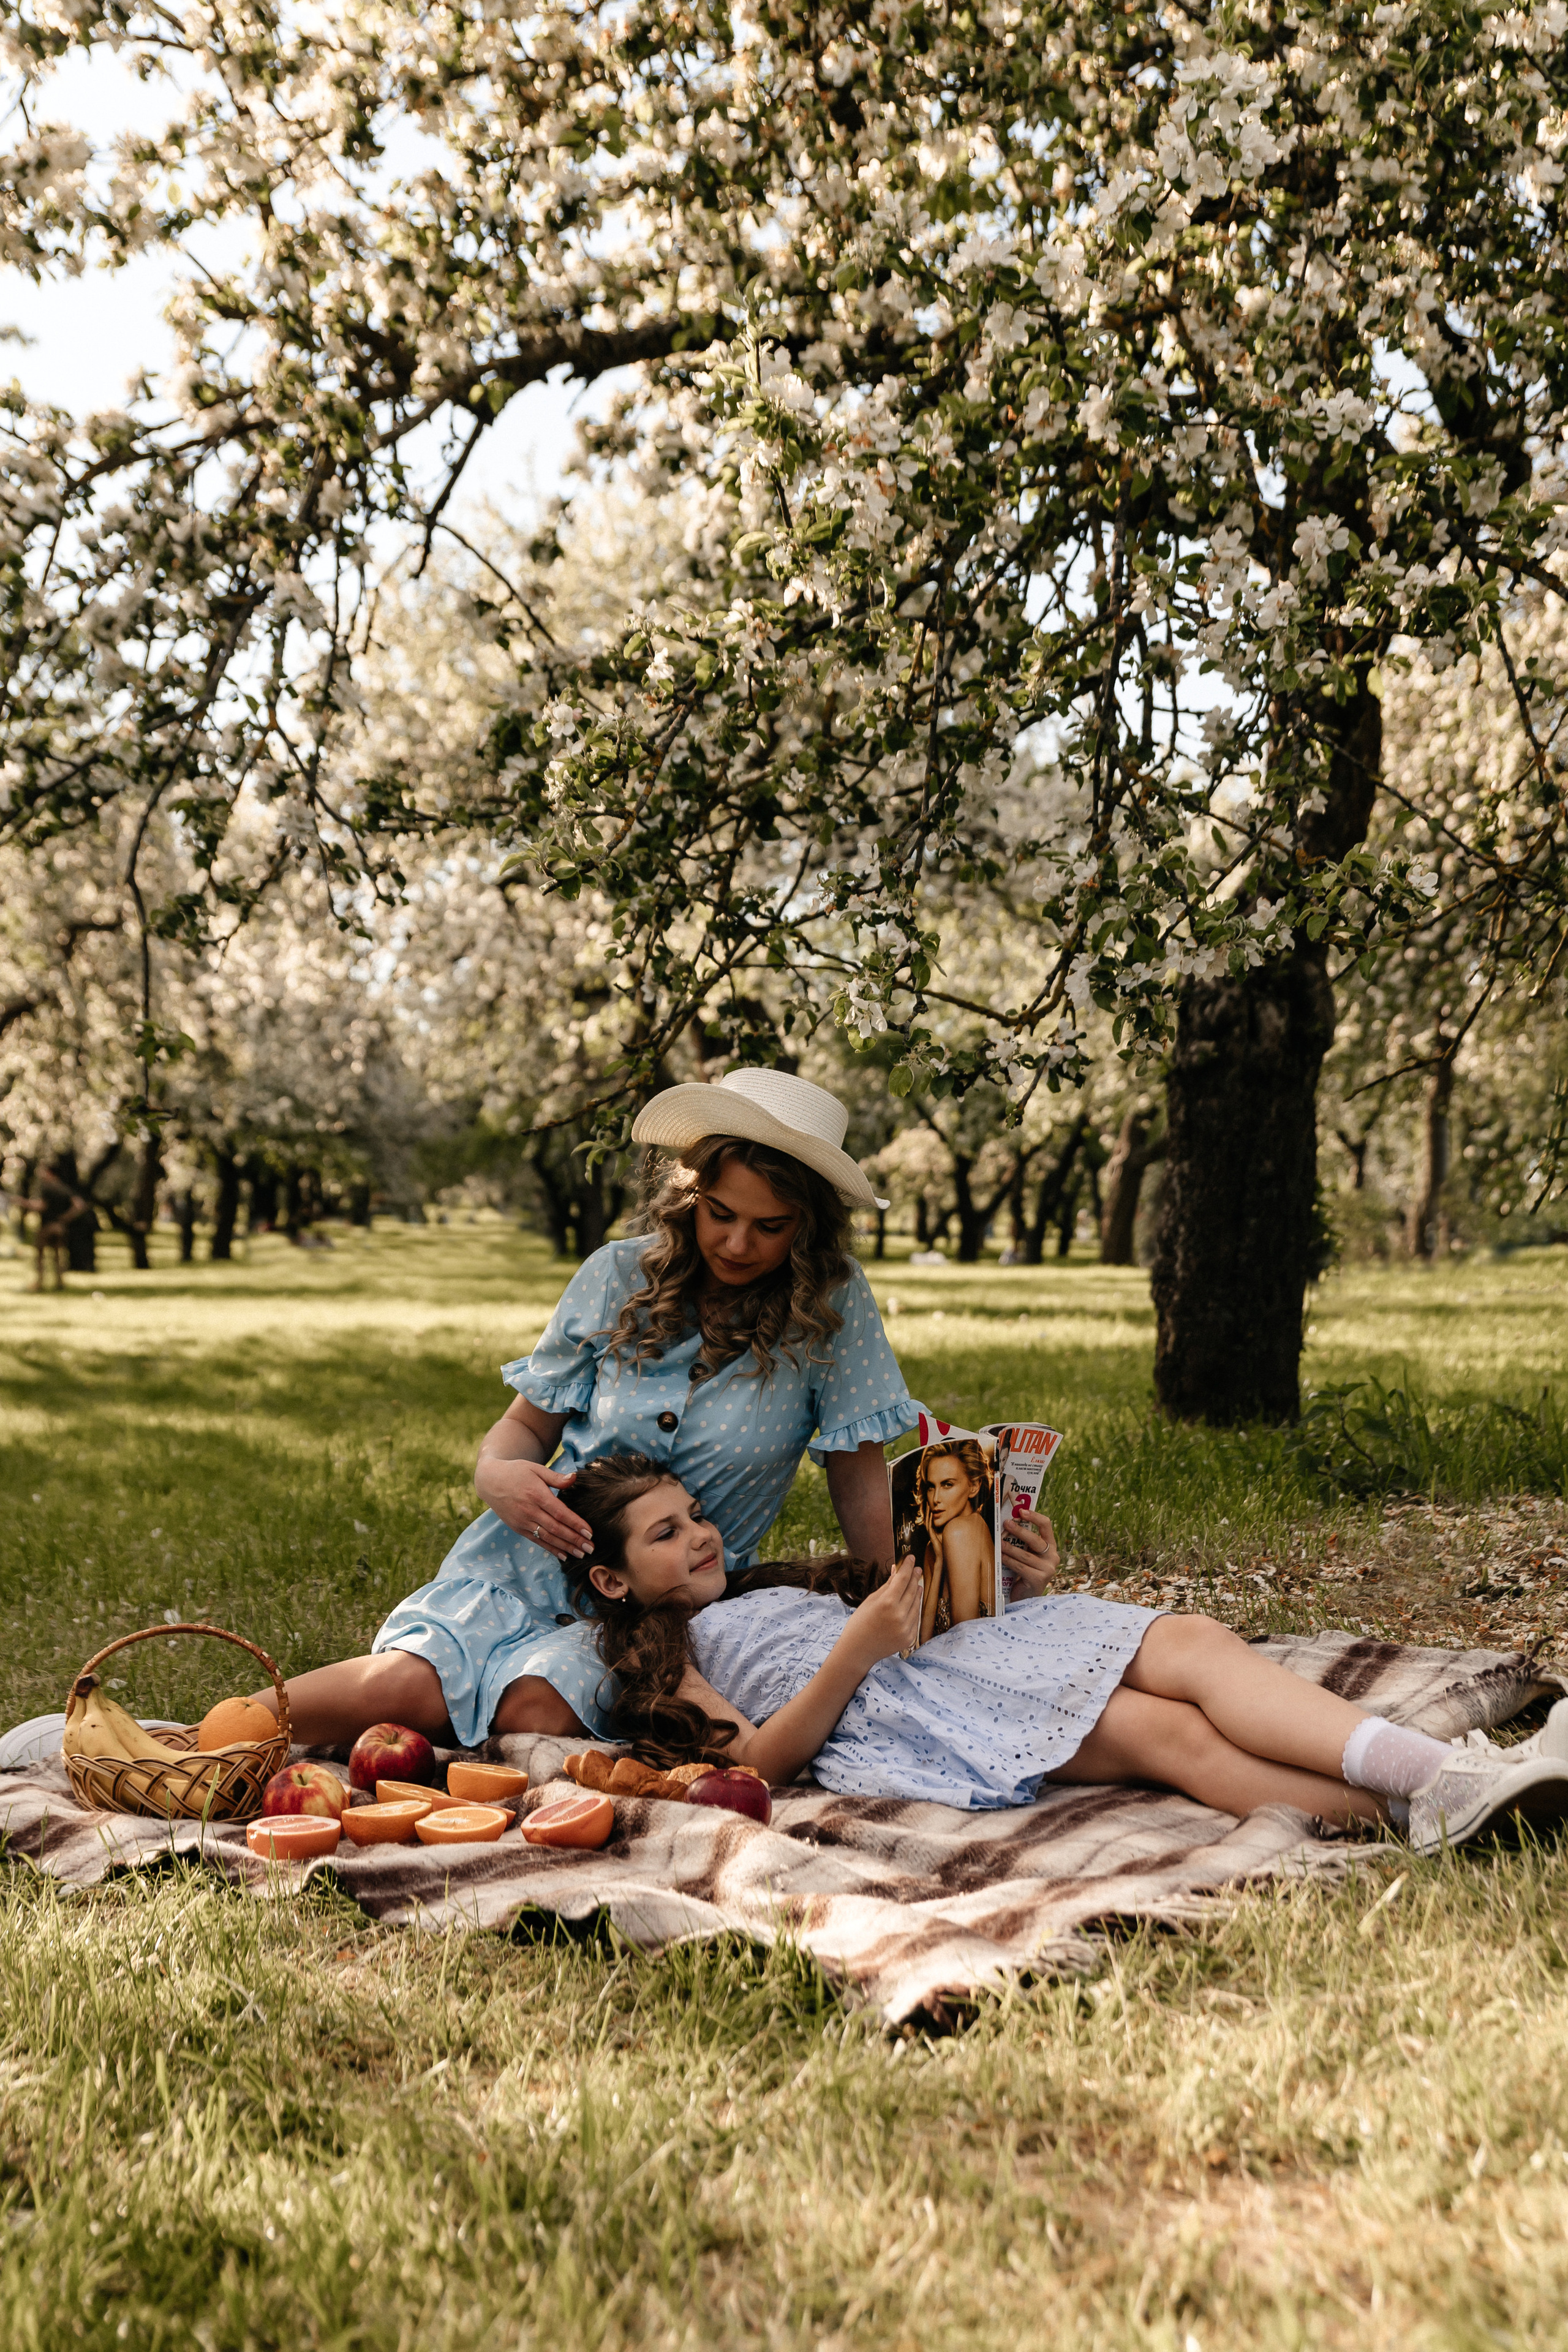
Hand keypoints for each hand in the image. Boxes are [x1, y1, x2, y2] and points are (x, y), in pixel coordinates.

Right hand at [477, 1457, 591, 1556]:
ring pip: (547, 1537)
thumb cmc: (516, 1471)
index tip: (590, 1533)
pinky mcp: (518, 1528)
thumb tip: (574, 1478)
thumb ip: (555, 1477)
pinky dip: (551, 1549)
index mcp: (536, 1494)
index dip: (576, 1524)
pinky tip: (563, 1555)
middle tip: (591, 1548)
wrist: (490, 1481)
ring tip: (581, 1554)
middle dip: (575, 1540)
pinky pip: (537, 1541)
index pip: (560, 1513)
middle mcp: (529, 1510)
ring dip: (565, 1547)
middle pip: (556, 1529)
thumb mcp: (536, 1468)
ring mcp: (522, 1521)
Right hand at [846, 1554, 922, 1663]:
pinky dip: (914, 1608)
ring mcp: (906, 1628)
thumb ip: (887, 1585)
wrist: (858, 1651)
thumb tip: (898, 1569)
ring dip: (917, 1592)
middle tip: (916, 1569)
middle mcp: (899, 1615)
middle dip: (914, 1577)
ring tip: (916, 1583)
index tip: (911, 1558)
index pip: (903, 1579)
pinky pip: (915, 1618)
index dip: (908, 1567)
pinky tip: (913, 1601)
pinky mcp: (910, 1637)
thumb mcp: (871, 1600)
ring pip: (916, 1604)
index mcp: (887, 1603)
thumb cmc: (860, 1623)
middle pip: (912, 1590)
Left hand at [1000, 1508, 1059, 1598]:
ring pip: (1025, 1554)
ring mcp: (1048, 1569)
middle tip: (1006, 1523)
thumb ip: (1023, 1542)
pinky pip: (1021, 1567)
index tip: (1021, 1511)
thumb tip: (1007, 1522)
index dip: (1034, 1516)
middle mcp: (1052, 1557)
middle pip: (1036, 1540)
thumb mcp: (1027, 1553)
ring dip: (1010, 1547)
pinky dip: (1009, 1560)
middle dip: (1020, 1531)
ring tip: (999, 1542)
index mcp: (1050, 1546)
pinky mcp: (1039, 1580)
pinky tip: (1001, 1557)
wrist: (1026, 1596)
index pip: (1046, 1526)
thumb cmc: (1024, 1571)